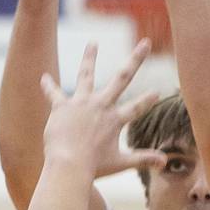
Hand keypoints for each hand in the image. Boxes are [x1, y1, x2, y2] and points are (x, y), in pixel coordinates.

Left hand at [41, 40, 165, 179]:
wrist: (69, 165)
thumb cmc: (95, 167)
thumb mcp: (122, 163)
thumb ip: (144, 159)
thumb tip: (165, 162)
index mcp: (115, 119)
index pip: (137, 107)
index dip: (148, 99)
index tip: (158, 90)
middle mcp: (101, 105)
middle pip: (122, 78)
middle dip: (136, 59)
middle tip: (145, 43)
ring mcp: (81, 103)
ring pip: (86, 75)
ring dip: (89, 57)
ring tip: (92, 43)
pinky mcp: (61, 107)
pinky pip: (54, 93)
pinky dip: (48, 86)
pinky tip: (44, 77)